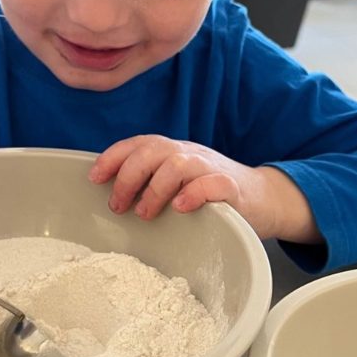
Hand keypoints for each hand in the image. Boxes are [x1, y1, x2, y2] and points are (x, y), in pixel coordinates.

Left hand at [89, 135, 320, 243]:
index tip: (94, 177)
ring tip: (145, 212)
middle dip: (128, 176)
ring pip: (178, 164)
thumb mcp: (176, 182)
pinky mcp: (232, 188)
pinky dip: (193, 194)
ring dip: (155, 189)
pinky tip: (180, 207)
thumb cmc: (210, 193)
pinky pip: (212, 184)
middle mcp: (189, 153)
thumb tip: (110, 193)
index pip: (138, 144)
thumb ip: (150, 181)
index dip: (113, 157)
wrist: (261, 198)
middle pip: (152, 151)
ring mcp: (211, 168)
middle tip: (118, 205)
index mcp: (172, 151)